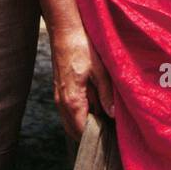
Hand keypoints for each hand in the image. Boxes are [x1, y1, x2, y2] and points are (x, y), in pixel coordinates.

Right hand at [49, 22, 116, 141]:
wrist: (64, 30)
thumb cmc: (81, 47)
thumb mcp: (99, 70)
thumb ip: (106, 94)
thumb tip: (112, 115)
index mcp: (72, 100)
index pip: (82, 131)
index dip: (96, 137)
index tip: (110, 139)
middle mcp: (62, 102)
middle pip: (74, 130)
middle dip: (90, 135)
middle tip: (109, 133)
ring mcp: (58, 96)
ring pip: (69, 121)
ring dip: (84, 125)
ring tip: (103, 122)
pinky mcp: (59, 90)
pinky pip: (68, 111)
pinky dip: (79, 115)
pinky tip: (93, 107)